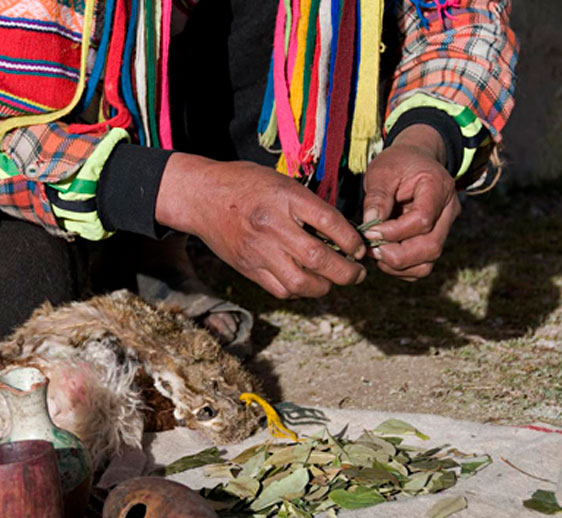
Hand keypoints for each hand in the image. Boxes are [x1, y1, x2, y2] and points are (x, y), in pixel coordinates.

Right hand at [155, 154, 365, 298]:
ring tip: (333, 281)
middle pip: (319, 259)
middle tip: (358, 273)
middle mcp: (272, 226)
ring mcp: (258, 251)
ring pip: (301, 282)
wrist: (201, 196)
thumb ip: (308, 206)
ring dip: (324, 286)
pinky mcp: (248, 268)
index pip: (329, 222)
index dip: (352, 240)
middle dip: (347, 272)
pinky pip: (281, 289)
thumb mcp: (281, 183)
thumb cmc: (245, 184)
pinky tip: (306, 282)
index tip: (359, 248)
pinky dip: (299, 290)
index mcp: (284, 198)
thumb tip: (342, 232)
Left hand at [362, 124, 459, 279]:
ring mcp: (444, 228)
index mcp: (438, 187)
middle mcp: (448, 211)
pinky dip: (401, 269)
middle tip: (370, 249)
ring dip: (398, 266)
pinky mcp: (434, 240)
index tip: (369, 231)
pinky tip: (383, 256)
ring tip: (375, 252)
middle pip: (431, 247)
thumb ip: (377, 197)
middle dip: (396, 255)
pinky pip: (422, 266)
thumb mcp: (382, 171)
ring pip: (428, 262)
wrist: (415, 161)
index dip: (394, 232)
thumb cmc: (398, 164)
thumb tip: (370, 225)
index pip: (422, 221)